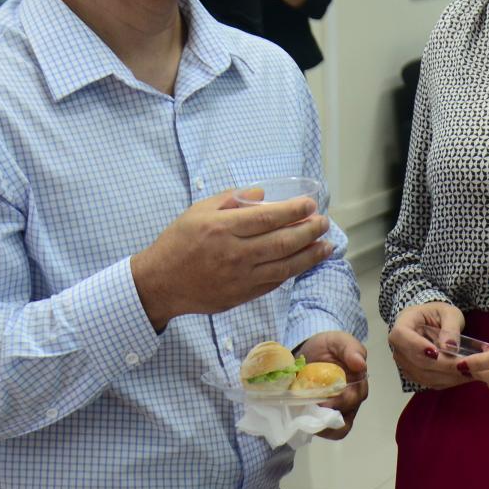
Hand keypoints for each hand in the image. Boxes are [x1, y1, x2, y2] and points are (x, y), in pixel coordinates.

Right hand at [131, 192, 330, 331]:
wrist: (160, 283)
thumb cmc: (178, 242)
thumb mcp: (198, 211)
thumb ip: (231, 199)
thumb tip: (263, 194)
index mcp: (222, 228)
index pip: (268, 218)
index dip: (294, 210)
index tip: (311, 204)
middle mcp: (234, 253)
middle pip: (282, 242)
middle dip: (309, 231)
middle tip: (324, 222)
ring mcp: (240, 277)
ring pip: (285, 266)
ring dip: (310, 255)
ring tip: (327, 245)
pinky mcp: (242, 295)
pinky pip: (274, 282)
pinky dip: (293, 271)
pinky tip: (305, 261)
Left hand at [296, 330, 367, 438]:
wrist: (310, 350)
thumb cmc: (329, 346)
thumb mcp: (339, 341)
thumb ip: (351, 349)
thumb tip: (360, 364)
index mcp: (358, 382)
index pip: (355, 397)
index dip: (340, 401)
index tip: (323, 402)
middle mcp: (352, 399)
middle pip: (347, 415)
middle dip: (328, 414)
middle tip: (309, 409)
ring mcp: (339, 409)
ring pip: (339, 428)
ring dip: (324, 427)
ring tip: (307, 421)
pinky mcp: (325, 415)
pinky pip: (328, 430)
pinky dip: (318, 430)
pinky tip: (305, 423)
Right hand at [388, 302, 470, 389]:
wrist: (430, 323)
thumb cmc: (438, 314)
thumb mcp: (449, 313)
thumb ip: (450, 327)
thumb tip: (450, 346)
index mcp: (402, 324)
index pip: (401, 336)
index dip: (417, 346)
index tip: (436, 352)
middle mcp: (399, 347)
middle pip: (416, 361)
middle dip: (442, 365)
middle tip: (465, 365)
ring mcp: (405, 363)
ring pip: (424, 375)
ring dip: (447, 376)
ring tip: (470, 372)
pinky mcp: (415, 375)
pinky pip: (430, 382)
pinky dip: (448, 381)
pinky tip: (465, 376)